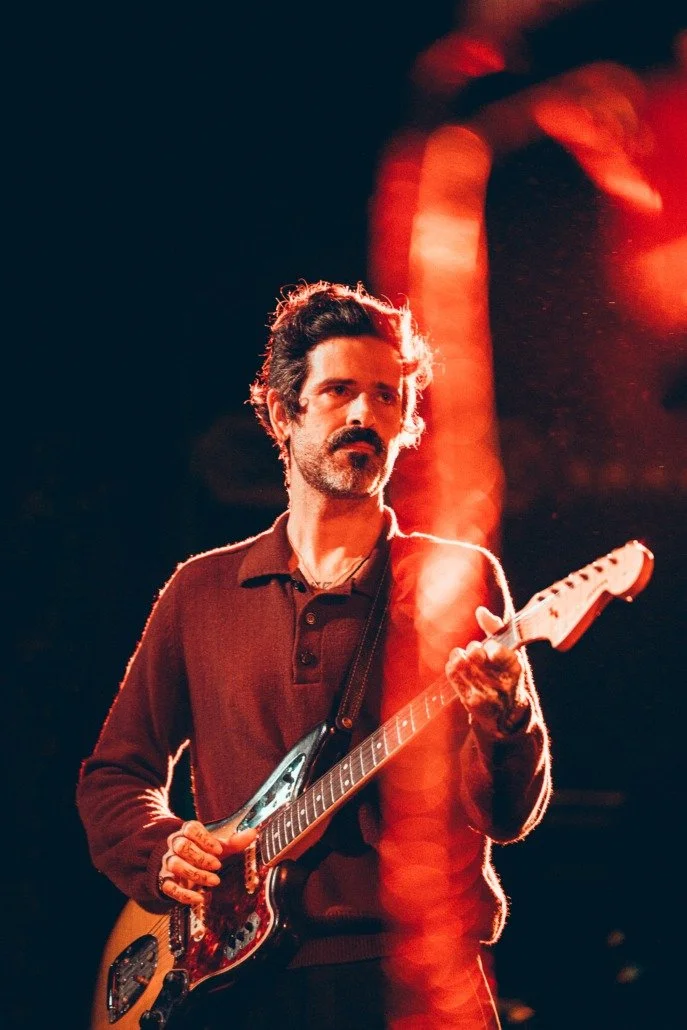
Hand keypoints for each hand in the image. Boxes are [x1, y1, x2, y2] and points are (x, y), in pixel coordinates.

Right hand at [158, 819, 256, 904]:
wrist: (183, 865)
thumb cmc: (202, 852)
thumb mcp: (217, 847)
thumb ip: (234, 841)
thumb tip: (253, 833)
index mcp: (187, 832)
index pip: (190, 829)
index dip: (204, 839)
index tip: (219, 850)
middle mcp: (175, 845)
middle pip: (181, 846)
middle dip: (200, 857)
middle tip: (217, 866)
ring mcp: (168, 862)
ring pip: (175, 865)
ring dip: (195, 874)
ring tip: (214, 881)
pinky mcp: (165, 880)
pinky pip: (169, 887)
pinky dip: (184, 894)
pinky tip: (199, 898)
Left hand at [445, 606, 529, 736]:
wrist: (506, 713)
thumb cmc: (505, 673)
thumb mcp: (508, 650)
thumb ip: (496, 628)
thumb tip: (480, 610)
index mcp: (515, 667)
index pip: (497, 650)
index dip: (490, 647)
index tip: (490, 649)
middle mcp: (502, 683)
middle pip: (476, 655)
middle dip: (474, 650)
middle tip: (476, 652)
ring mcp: (486, 695)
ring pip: (462, 664)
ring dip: (461, 657)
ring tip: (464, 658)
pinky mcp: (471, 703)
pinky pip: (453, 677)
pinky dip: (452, 667)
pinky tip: (456, 667)